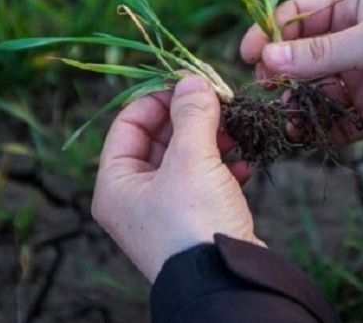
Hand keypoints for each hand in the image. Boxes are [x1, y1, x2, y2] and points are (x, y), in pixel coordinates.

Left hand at [91, 76, 263, 281]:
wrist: (226, 283)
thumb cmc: (195, 221)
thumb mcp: (192, 159)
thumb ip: (192, 114)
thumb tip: (192, 80)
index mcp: (116, 184)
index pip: (128, 124)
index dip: (158, 98)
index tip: (189, 82)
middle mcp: (134, 199)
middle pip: (159, 140)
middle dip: (191, 118)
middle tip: (220, 101)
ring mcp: (165, 213)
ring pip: (186, 161)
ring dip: (212, 141)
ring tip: (237, 130)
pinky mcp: (194, 223)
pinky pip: (205, 184)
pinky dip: (224, 169)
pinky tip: (246, 164)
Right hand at [241, 0, 362, 137]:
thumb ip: (320, 52)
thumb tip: (267, 57)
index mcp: (350, 8)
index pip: (297, 17)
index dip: (269, 33)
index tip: (248, 54)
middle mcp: (350, 42)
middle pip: (300, 58)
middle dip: (280, 74)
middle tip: (266, 90)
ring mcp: (360, 78)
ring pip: (314, 92)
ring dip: (296, 104)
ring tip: (285, 117)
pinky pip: (335, 122)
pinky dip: (317, 130)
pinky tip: (302, 136)